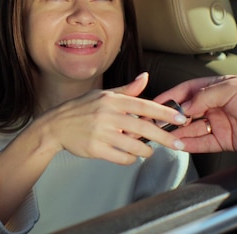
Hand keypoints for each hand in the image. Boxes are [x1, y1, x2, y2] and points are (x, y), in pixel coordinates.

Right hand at [35, 72, 186, 164]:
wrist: (55, 126)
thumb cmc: (80, 109)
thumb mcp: (103, 95)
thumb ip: (127, 90)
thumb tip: (145, 77)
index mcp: (112, 100)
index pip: (145, 105)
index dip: (165, 113)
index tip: (181, 119)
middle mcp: (108, 115)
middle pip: (144, 128)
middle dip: (165, 138)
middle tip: (179, 144)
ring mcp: (101, 133)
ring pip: (135, 147)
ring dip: (145, 151)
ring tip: (146, 150)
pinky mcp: (95, 149)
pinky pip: (122, 158)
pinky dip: (130, 159)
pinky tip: (129, 155)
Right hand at [153, 75, 236, 153]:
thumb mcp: (227, 89)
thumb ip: (202, 97)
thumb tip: (183, 107)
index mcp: (213, 89)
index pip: (184, 92)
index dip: (168, 98)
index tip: (153, 104)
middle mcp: (213, 106)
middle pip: (184, 113)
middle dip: (169, 118)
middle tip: (154, 123)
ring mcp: (217, 123)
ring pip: (191, 129)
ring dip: (177, 133)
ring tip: (163, 136)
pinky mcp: (223, 140)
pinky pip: (202, 143)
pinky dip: (189, 145)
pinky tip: (179, 145)